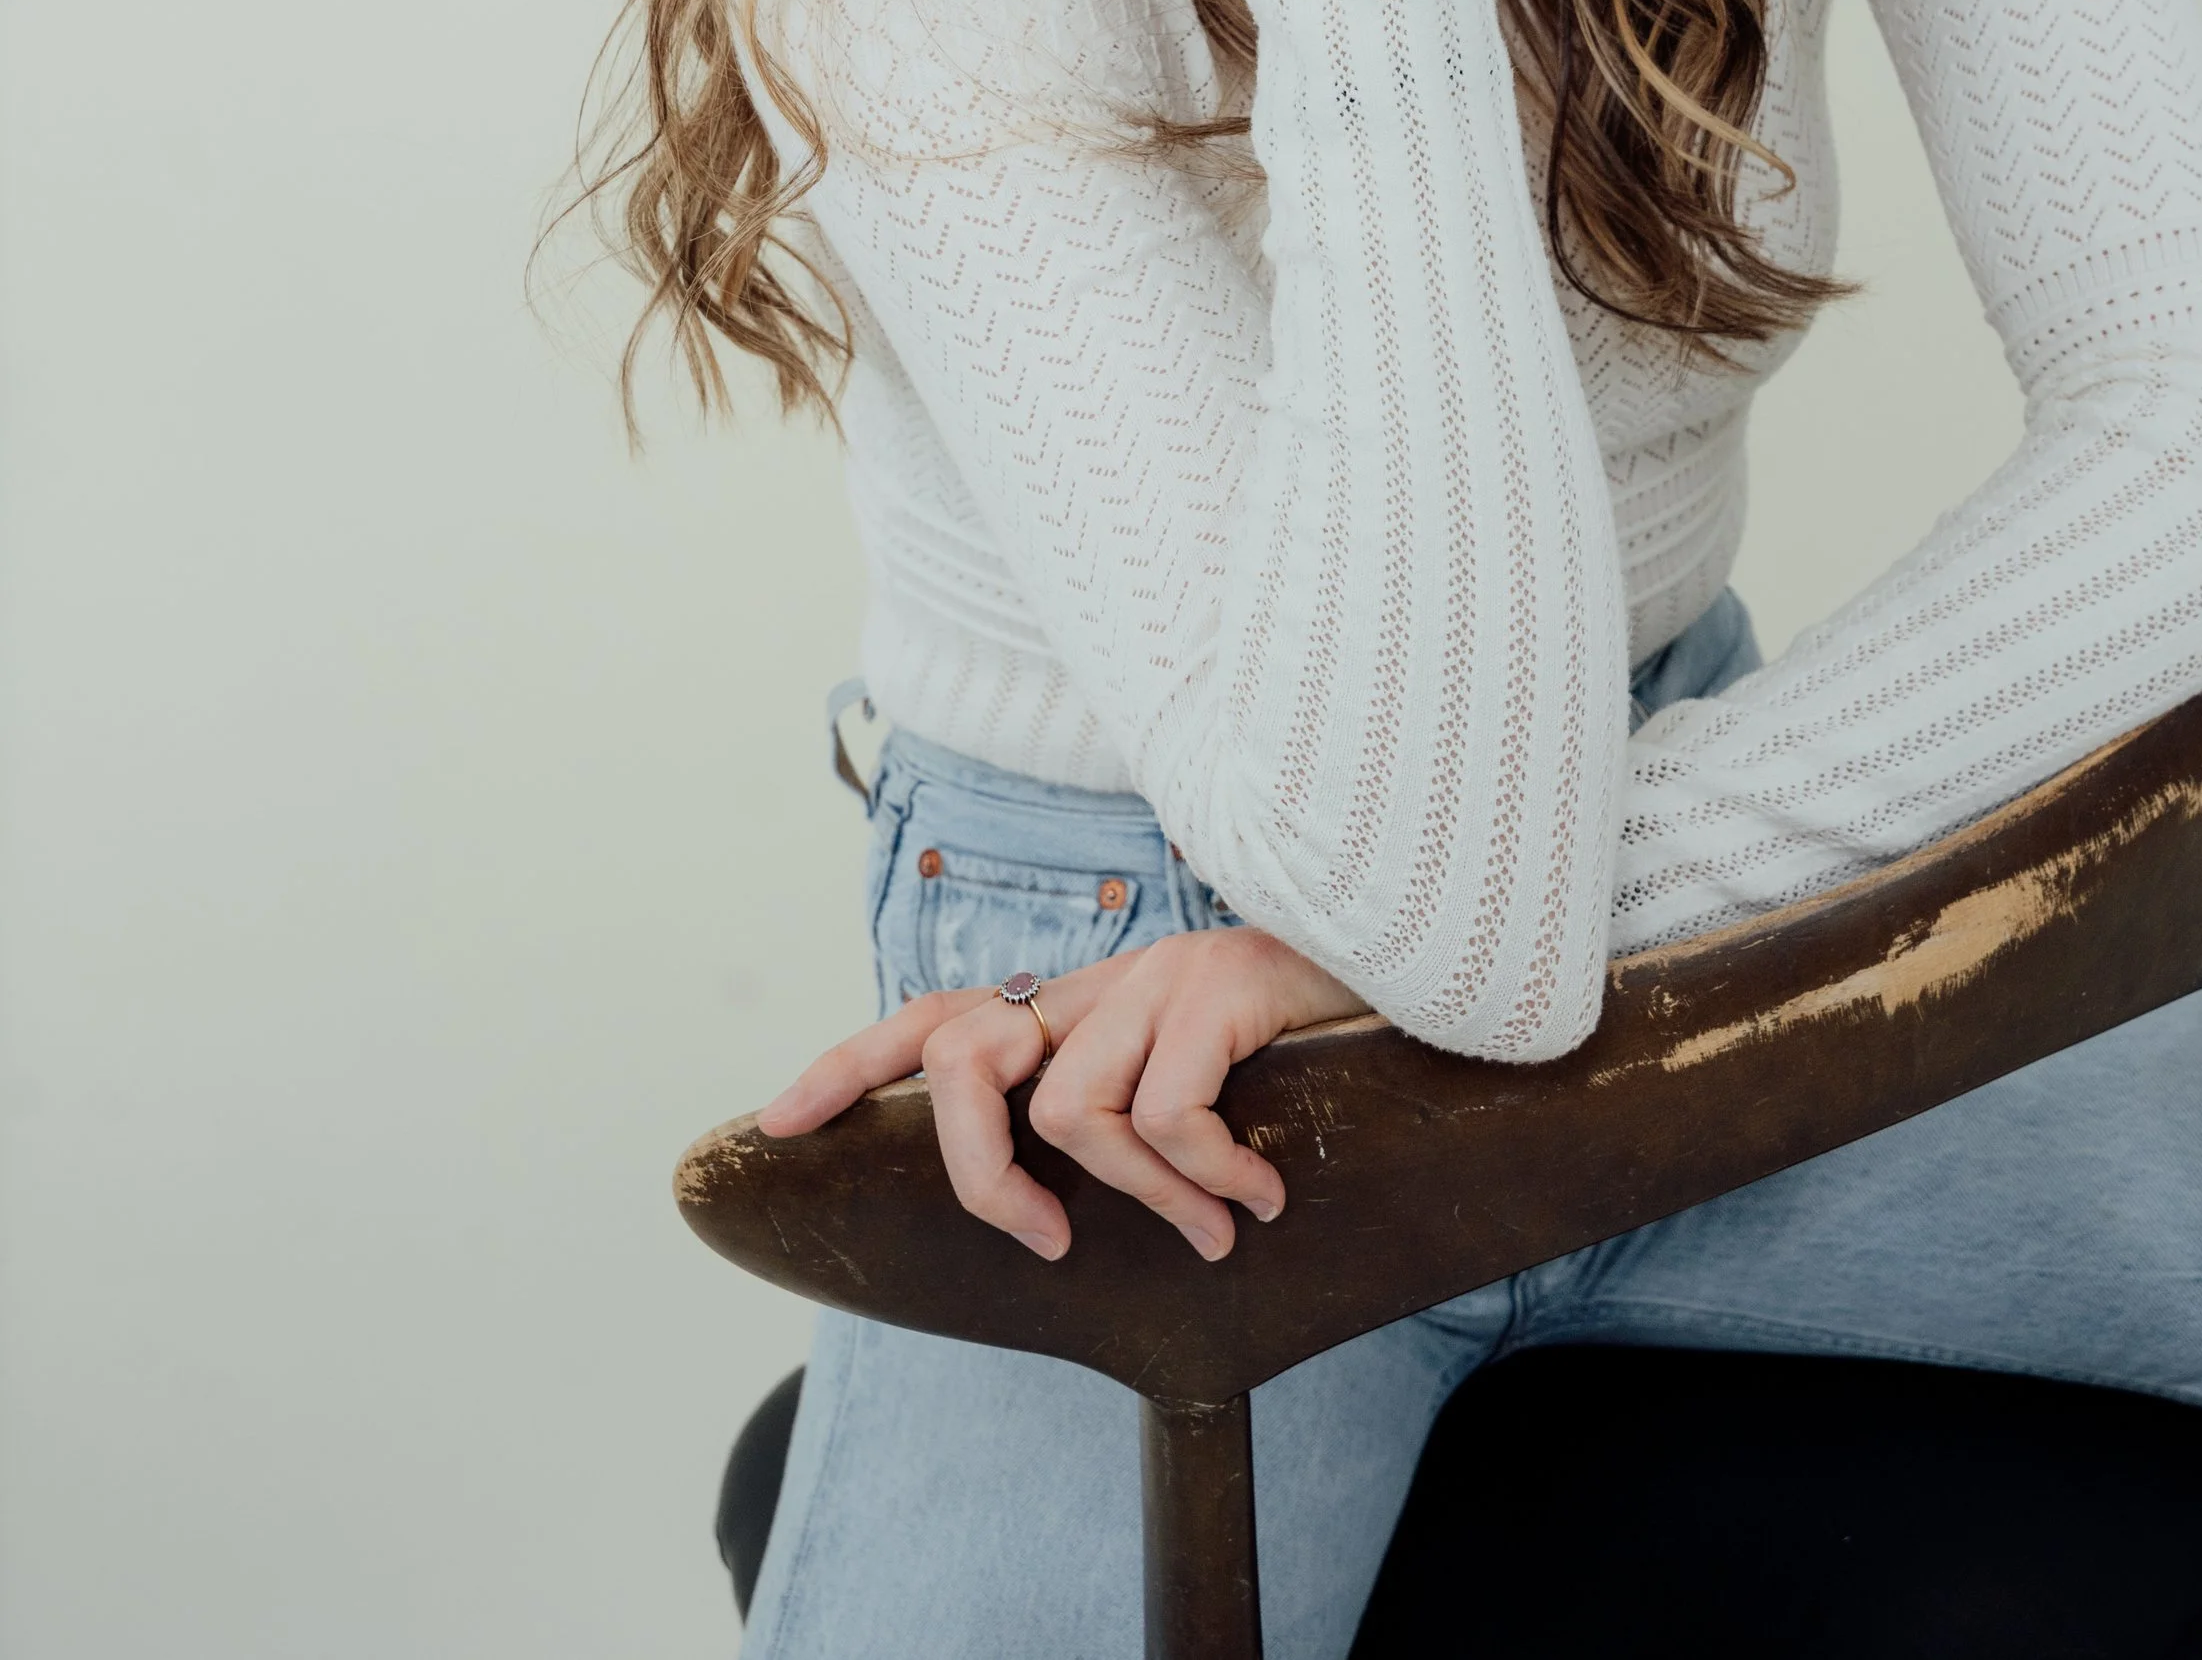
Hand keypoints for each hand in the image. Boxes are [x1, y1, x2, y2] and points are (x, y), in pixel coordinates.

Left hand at [752, 924, 1367, 1261]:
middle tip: (1051, 1247)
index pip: (938, 1019)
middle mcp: (1102, 980)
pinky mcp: (1217, 986)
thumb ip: (1127, 1125)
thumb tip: (1066, 1222)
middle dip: (979, 1176)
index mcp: (1084, 1007)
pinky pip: (1165, 1117)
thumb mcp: (1196, 1087)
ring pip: (1069, 1114)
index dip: (850, 1066)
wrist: (1416, 964)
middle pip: (963, 1062)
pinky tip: (1262, 1195)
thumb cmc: (1304, 1053)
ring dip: (1146, 1199)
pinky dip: (1209, 1182)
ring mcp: (1156, 975)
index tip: (774, 1124)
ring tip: (1216, 1226)